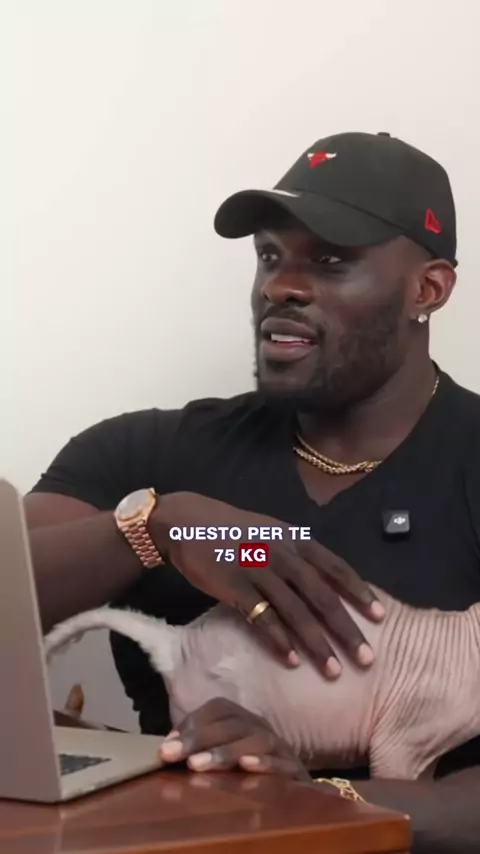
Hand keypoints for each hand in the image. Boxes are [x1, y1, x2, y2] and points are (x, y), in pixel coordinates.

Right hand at [153, 492, 384, 675]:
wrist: (187, 522)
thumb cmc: (233, 530)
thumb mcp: (272, 531)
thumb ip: (297, 553)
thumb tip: (325, 581)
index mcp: (295, 539)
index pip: (336, 567)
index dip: (359, 593)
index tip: (380, 617)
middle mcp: (282, 553)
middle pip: (322, 596)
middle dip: (346, 629)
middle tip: (367, 658)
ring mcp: (258, 569)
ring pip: (296, 611)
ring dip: (316, 644)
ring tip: (333, 671)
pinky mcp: (233, 586)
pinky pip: (262, 617)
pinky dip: (279, 640)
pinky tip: (292, 661)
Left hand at [159, 698, 310, 781]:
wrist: (294, 792)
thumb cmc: (249, 772)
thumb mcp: (222, 756)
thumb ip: (196, 748)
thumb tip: (166, 749)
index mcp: (242, 719)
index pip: (217, 709)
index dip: (191, 724)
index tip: (165, 747)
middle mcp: (260, 727)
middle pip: (231, 724)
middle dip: (198, 739)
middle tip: (171, 756)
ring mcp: (279, 747)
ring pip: (254, 740)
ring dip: (224, 751)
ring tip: (196, 765)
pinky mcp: (293, 770)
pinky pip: (281, 762)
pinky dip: (264, 762)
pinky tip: (245, 767)